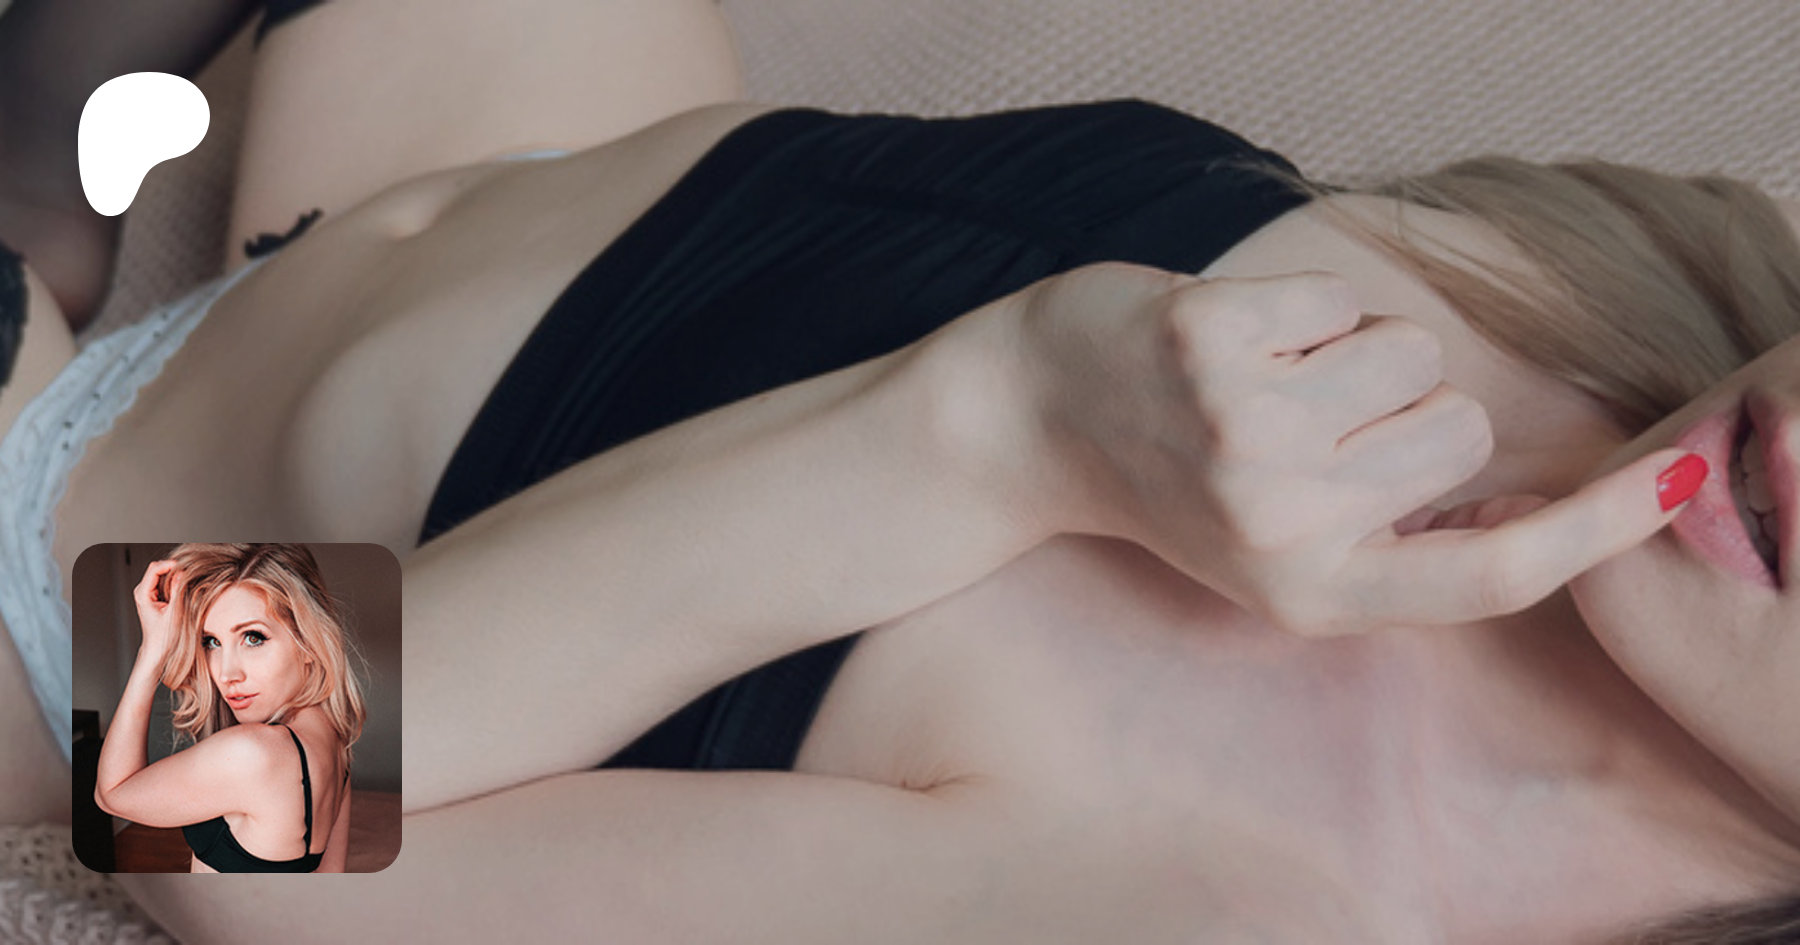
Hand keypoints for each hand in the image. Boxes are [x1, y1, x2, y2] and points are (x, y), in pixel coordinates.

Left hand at [133, 559, 184, 658]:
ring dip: (175, 577)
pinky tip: (182, 592)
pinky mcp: (153, 596)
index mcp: (143, 594)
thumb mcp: (175, 612)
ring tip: (186, 587)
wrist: (158, 649)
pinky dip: (175, 583)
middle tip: (188, 577)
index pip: (155, 568)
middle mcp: (142, 591)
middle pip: (158, 569)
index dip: (170, 564)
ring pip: (162, 574)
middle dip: (174, 570)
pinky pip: (165, 582)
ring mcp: (147, 593)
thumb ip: (178, 590)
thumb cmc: (164, 636)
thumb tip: (182, 572)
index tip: (185, 567)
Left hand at [1007, 263, 1693, 634]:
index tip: (1669, 482)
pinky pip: (1339, 300)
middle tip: (1304, 427)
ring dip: (1353, 352)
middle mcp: (1283, 528)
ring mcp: (1243, 434)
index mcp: (1312, 596)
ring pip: (1412, 352)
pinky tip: (1222, 348)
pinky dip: (1296, 310)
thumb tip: (1546, 506)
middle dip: (1405, 408)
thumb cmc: (1170, 482)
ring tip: (1262, 384)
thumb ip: (1392, 541)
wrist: (1026, 427)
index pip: (1495, 577)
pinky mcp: (1207, 344)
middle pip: (1464, 429)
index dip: (1600, 531)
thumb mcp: (1276, 557)